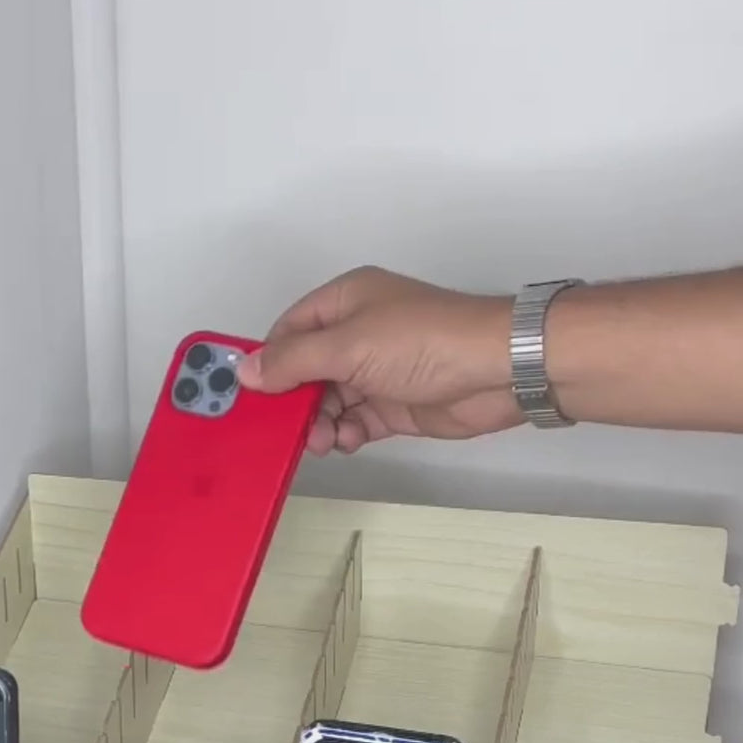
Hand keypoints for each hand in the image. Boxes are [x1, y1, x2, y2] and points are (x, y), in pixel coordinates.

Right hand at [235, 267, 520, 454]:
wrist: (496, 371)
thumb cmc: (427, 341)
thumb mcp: (348, 346)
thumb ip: (293, 360)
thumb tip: (246, 370)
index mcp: (345, 302)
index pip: (289, 331)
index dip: (269, 362)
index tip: (252, 396)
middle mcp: (358, 333)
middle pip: (306, 370)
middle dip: (294, 400)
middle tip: (287, 428)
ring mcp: (377, 370)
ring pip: (329, 400)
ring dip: (318, 422)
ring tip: (321, 439)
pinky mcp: (395, 403)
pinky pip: (355, 420)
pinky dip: (344, 433)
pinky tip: (344, 441)